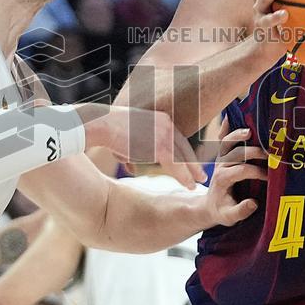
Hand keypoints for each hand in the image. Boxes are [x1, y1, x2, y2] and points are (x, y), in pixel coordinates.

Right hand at [77, 103, 205, 188]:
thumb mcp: (128, 137)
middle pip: (184, 147)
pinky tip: (189, 185)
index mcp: (161, 119)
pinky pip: (177, 166)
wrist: (103, 124)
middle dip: (193, 163)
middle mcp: (166, 124)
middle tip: (201, 175)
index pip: (178, 138)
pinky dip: (184, 177)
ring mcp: (165, 135)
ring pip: (183, 158)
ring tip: (196, 184)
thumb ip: (135, 151)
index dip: (184, 153)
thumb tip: (132, 167)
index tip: (190, 163)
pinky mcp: (160, 147)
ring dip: (191, 173)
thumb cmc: (109, 132)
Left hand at [200, 120, 266, 226]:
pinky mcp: (222, 154)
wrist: (209, 206)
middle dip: (253, 152)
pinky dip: (225, 127)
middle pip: (236, 153)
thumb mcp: (229, 218)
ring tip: (250, 132)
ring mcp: (220, 159)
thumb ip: (240, 211)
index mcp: (222, 180)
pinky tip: (230, 116)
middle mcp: (220, 166)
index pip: (241, 171)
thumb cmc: (222, 212)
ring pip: (228, 142)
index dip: (256, 172)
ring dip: (238, 135)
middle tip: (270, 155)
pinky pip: (222, 138)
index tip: (269, 176)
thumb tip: (253, 203)